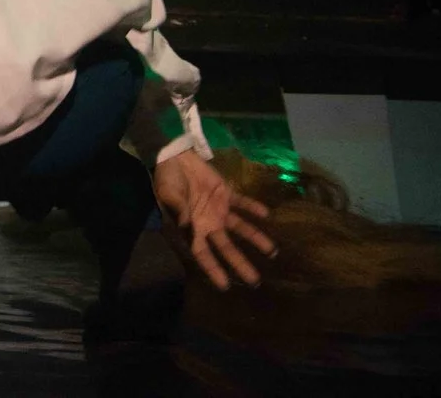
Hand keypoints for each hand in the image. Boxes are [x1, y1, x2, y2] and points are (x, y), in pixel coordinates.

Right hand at [152, 149, 276, 289]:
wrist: (173, 155)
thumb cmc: (167, 178)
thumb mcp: (169, 195)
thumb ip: (180, 211)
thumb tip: (190, 228)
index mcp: (192, 227)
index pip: (203, 253)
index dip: (213, 269)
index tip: (225, 286)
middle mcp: (208, 222)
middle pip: (226, 247)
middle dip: (240, 263)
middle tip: (255, 281)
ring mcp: (219, 209)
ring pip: (241, 228)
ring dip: (256, 238)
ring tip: (273, 251)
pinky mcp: (226, 193)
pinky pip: (242, 203)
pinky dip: (253, 208)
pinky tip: (266, 214)